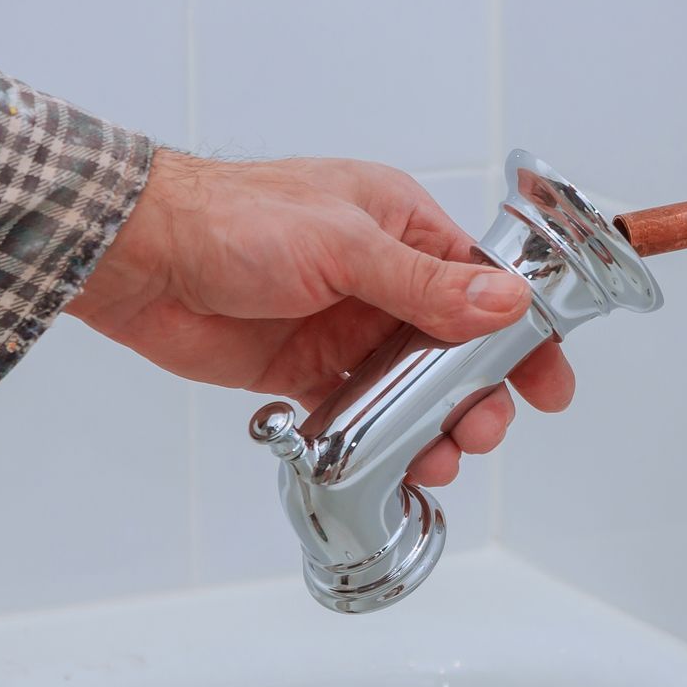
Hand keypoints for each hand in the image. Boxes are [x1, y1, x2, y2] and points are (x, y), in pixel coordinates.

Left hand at [66, 150, 571, 485]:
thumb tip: (507, 303)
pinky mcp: (306, 370)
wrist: (137, 256)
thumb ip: (427, 284)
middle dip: (478, 395)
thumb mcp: (345, 245)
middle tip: (485, 432)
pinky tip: (395, 467)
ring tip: (440, 459)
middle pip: (456, 347)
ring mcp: (345, 327)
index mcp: (403, 225)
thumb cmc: (235, 219)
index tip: (548, 384)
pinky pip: (360, 415)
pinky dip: (380, 443)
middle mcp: (383, 277)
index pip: (486, 284)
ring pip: (412, 389)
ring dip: (433, 426)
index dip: (523, 335)